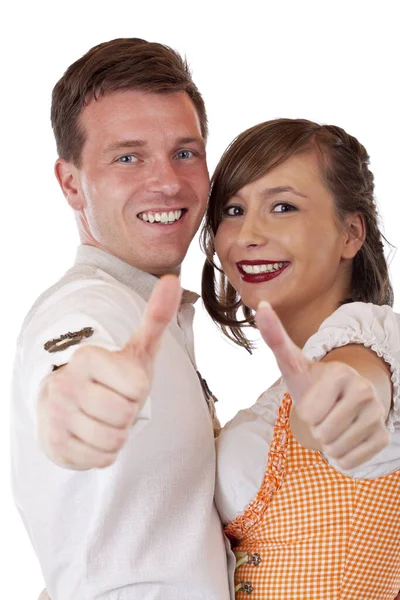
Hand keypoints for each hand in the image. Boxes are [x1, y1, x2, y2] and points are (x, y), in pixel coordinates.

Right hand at [37, 275, 180, 468]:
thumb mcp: (138, 349)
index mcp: (87, 356)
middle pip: (125, 415)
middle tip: (113, 403)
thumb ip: (157, 316)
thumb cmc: (113, 376)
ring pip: (114, 440)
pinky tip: (91, 435)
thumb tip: (173, 280)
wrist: (70, 404)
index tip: (122, 382)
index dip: (138, 389)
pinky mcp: (54, 445)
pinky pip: (101, 459)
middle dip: (128, 414)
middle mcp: (65, 383)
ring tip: (103, 418)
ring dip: (118, 434)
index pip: (138, 387)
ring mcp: (55, 415)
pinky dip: (104, 452)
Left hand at [256, 301, 389, 469]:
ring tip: (332, 423)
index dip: (306, 411)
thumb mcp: (292, 363)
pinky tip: (344, 436)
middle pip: (323, 433)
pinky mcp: (382, 437)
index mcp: (341, 373)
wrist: (341, 399)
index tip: (314, 398)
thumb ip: (275, 337)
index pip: (310, 414)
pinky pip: (350, 462)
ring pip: (336, 449)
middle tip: (324, 413)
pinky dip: (341, 455)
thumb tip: (261, 305)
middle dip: (316, 428)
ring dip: (327, 442)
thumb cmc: (311, 382)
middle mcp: (365, 392)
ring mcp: (377, 414)